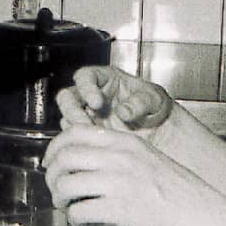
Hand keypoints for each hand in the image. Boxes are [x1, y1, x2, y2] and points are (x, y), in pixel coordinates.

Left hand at [42, 124, 225, 225]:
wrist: (202, 213)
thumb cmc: (179, 190)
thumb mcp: (148, 158)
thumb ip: (118, 155)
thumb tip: (84, 162)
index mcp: (125, 142)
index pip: (74, 133)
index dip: (54, 148)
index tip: (50, 162)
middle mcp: (119, 158)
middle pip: (64, 158)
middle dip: (51, 176)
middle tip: (55, 189)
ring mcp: (118, 183)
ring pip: (66, 185)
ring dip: (60, 199)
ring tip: (67, 208)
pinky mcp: (119, 210)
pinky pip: (79, 212)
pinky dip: (74, 220)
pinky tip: (84, 223)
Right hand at [56, 66, 172, 138]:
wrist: (158, 128)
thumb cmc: (154, 105)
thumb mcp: (154, 99)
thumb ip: (140, 102)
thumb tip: (123, 111)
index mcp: (104, 78)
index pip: (85, 76)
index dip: (86, 88)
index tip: (96, 102)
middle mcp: (90, 96)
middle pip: (67, 98)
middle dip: (72, 111)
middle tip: (84, 124)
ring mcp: (86, 116)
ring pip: (67, 119)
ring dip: (75, 130)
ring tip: (92, 140)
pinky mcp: (87, 135)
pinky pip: (75, 138)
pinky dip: (81, 143)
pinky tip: (94, 149)